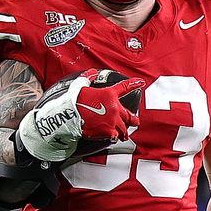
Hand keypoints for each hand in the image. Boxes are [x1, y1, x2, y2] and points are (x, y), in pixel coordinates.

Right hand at [16, 69, 145, 162]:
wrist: (69, 116)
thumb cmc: (74, 100)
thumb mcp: (80, 85)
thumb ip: (88, 78)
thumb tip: (91, 72)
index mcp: (110, 95)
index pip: (125, 87)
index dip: (135, 84)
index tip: (141, 82)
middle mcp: (114, 109)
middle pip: (130, 116)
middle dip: (133, 120)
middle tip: (135, 122)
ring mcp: (112, 122)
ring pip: (124, 129)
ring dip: (124, 132)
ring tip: (124, 134)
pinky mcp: (107, 132)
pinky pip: (115, 136)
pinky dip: (114, 137)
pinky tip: (112, 138)